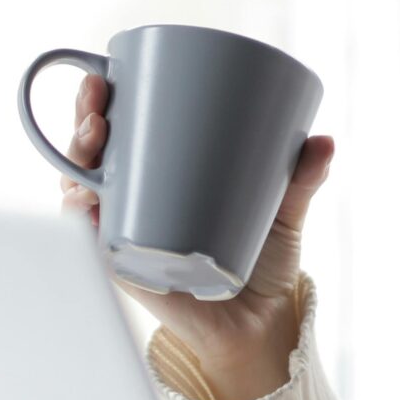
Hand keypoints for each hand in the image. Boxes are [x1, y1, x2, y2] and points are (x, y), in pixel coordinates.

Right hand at [57, 71, 336, 390]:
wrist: (261, 325)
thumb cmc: (264, 263)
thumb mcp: (283, 212)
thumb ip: (301, 178)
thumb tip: (324, 141)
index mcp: (161, 179)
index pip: (122, 133)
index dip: (102, 101)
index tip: (106, 74)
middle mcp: (134, 205)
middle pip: (92, 156)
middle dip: (82, 122)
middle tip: (97, 105)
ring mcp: (127, 237)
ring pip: (82, 192)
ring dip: (75, 162)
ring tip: (93, 139)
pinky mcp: (130, 272)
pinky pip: (92, 245)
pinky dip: (81, 222)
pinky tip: (81, 202)